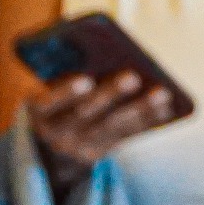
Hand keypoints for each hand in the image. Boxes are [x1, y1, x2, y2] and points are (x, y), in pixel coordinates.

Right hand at [24, 70, 182, 182]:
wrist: (47, 145)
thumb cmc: (53, 98)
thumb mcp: (48, 88)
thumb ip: (63, 71)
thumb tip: (101, 49)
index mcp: (37, 111)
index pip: (48, 102)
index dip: (66, 92)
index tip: (86, 79)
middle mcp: (55, 134)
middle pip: (85, 115)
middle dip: (111, 95)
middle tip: (133, 76)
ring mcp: (78, 148)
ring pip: (111, 127)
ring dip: (138, 109)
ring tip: (162, 92)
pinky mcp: (98, 155)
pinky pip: (125, 137)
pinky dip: (146, 122)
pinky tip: (165, 108)